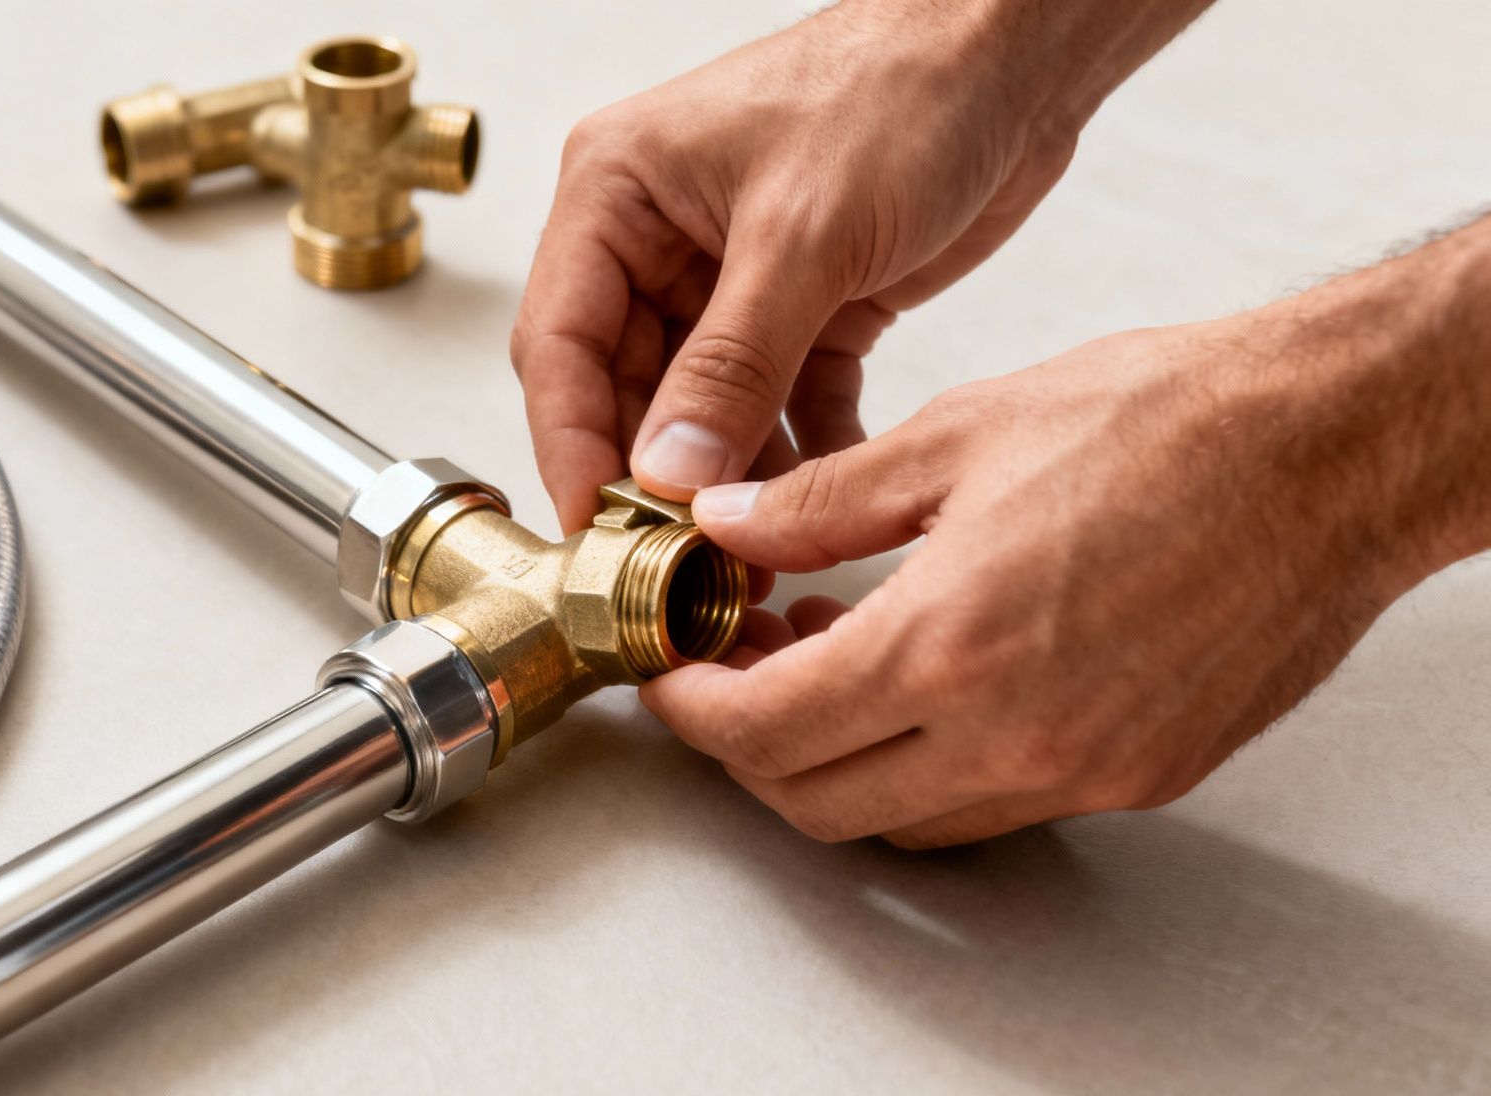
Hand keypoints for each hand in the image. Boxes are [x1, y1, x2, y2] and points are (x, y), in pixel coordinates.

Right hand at [509, 0, 1205, 532]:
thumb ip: (731, 366)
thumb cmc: (899, 87)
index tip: (594, 531)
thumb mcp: (803, 235)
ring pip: (703, 410)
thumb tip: (667, 478)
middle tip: (679, 563)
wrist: (1017, 52)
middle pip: (624, 388)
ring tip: (755, 556)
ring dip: (728, 481)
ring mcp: (730, 279)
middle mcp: (658, 240)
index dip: (570, 444)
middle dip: (655, 479)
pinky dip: (803, 454)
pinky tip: (827, 504)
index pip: (558, 342)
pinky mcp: (806, 307)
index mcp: (616, 195)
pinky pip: (782, 405)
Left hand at [642, 222, 1490, 847]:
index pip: (763, 732)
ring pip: (904, 821)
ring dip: (836, 765)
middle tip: (730, 672)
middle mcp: (1012, 736)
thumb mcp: (960, 434)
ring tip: (823, 665)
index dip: (691, 711)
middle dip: (746, 751)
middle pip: (817, 803)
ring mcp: (1083, 772)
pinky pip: (994, 807)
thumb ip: (821, 500)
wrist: (1333, 450)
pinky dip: (928, 767)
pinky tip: (924, 681)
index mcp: (947, 644)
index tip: (669, 674)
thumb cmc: (1169, 422)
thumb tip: (726, 524)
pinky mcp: (1140, 779)